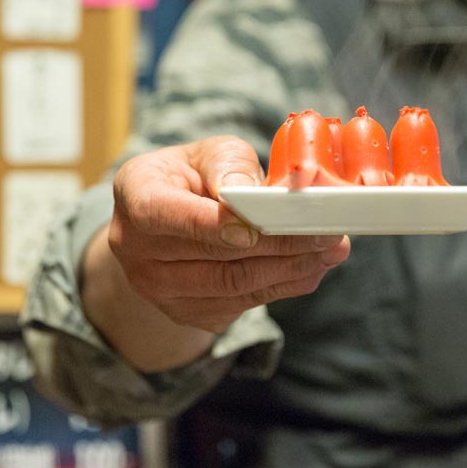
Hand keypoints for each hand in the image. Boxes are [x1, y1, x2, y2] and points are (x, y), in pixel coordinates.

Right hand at [106, 136, 349, 333]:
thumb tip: (253, 193)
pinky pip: (242, 304)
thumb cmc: (192, 176)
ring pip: (233, 286)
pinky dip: (283, 286)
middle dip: (277, 244)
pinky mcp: (188, 314)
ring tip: (331, 251)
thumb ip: (229, 165)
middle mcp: (137, 250)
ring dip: (290, 270)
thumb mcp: (207, 153)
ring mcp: (160, 290)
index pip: (168, 215)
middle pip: (213, 257)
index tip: (257, 227)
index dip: (213, 225)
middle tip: (326, 232)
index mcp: (135, 196)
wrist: (169, 220)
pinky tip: (312, 268)